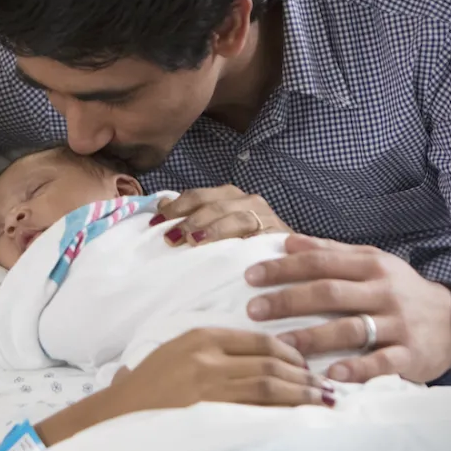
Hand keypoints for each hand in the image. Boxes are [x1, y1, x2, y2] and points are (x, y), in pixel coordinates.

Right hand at [108, 328, 333, 411]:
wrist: (115, 414)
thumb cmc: (144, 388)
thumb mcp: (175, 354)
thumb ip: (211, 351)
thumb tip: (257, 361)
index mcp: (200, 336)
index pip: (259, 341)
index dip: (291, 353)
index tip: (307, 365)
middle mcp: (208, 356)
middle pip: (271, 363)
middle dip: (305, 375)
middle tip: (327, 387)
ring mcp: (209, 385)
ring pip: (271, 385)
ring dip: (303, 393)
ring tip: (324, 401)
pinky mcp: (209, 411)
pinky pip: (257, 410)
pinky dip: (284, 412)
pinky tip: (301, 416)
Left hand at [152, 185, 291, 245]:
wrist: (295, 254)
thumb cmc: (249, 241)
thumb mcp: (219, 226)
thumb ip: (194, 215)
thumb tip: (160, 206)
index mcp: (231, 196)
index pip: (198, 196)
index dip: (176, 207)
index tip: (156, 222)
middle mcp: (249, 201)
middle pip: (214, 205)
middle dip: (190, 220)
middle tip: (170, 237)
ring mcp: (265, 217)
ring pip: (235, 218)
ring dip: (212, 229)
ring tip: (193, 241)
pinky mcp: (278, 235)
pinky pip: (259, 236)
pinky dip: (243, 241)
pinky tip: (229, 251)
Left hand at [245, 235, 450, 383]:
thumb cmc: (401, 290)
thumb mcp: (371, 263)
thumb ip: (329, 252)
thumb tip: (287, 241)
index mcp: (370, 266)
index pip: (320, 262)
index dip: (284, 268)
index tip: (251, 277)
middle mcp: (384, 291)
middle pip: (330, 293)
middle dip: (288, 300)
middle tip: (253, 310)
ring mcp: (399, 324)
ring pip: (351, 328)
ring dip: (313, 337)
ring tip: (281, 344)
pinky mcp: (411, 354)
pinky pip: (382, 362)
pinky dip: (357, 368)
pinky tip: (332, 373)